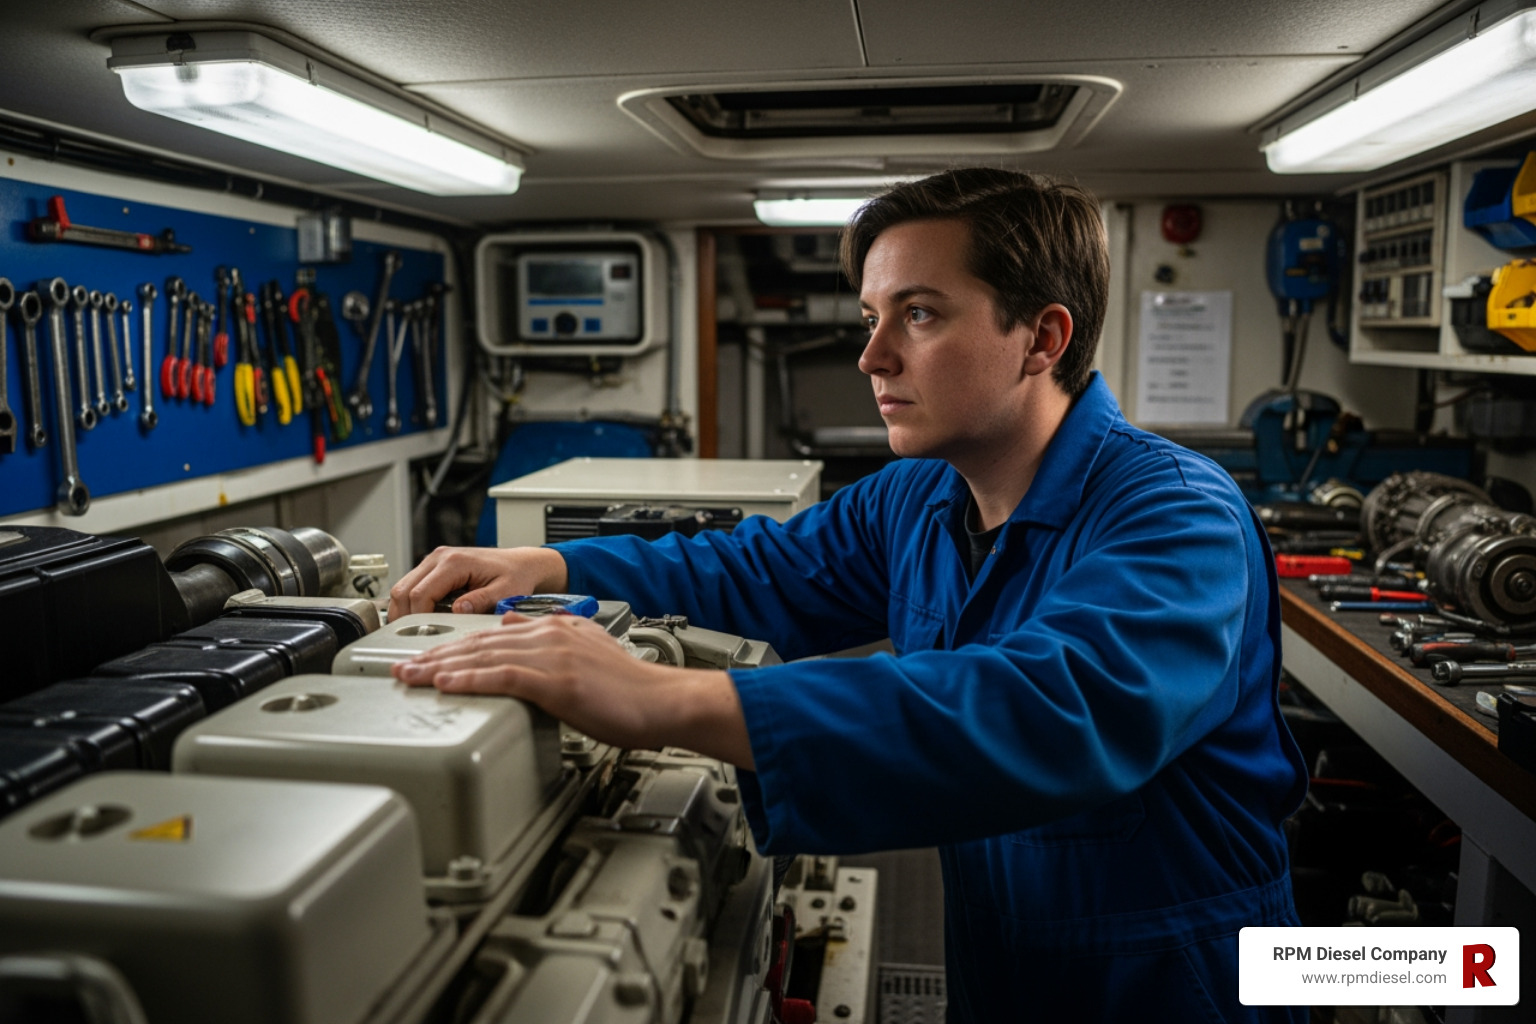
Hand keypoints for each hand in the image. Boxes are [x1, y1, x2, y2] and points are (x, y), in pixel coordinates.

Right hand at [388, 545, 567, 618]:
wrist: (521, 564)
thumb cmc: (516, 576)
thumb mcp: (505, 592)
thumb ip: (482, 601)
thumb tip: (458, 611)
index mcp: (455, 562)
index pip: (420, 593)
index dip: (417, 618)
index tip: (423, 635)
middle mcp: (440, 557)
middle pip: (403, 590)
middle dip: (404, 616)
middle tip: (413, 637)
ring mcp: (434, 560)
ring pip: (402, 587)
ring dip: (404, 610)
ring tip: (416, 630)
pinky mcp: (433, 567)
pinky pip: (411, 586)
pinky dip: (410, 604)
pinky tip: (422, 618)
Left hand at [392, 612, 753, 767]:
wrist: (664, 700)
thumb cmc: (632, 691)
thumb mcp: (588, 655)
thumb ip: (554, 646)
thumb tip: (519, 643)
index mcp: (556, 628)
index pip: (492, 637)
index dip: (454, 648)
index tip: (427, 659)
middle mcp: (550, 634)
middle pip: (479, 644)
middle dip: (435, 656)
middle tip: (402, 668)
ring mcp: (553, 655)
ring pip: (484, 658)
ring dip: (441, 668)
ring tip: (411, 677)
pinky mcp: (557, 679)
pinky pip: (503, 677)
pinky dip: (471, 680)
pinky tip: (447, 684)